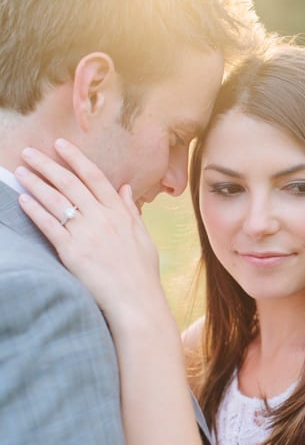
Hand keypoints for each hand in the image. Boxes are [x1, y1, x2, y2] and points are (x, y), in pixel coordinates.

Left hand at [15, 139, 163, 323]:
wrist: (136, 300)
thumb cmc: (142, 272)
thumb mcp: (143, 237)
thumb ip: (130, 211)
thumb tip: (124, 189)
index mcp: (121, 214)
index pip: (95, 177)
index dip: (77, 158)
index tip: (61, 144)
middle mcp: (103, 219)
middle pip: (70, 184)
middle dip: (48, 165)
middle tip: (29, 152)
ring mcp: (87, 234)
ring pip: (57, 201)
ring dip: (36, 183)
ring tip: (21, 171)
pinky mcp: (72, 252)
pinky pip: (50, 226)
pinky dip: (35, 210)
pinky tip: (23, 200)